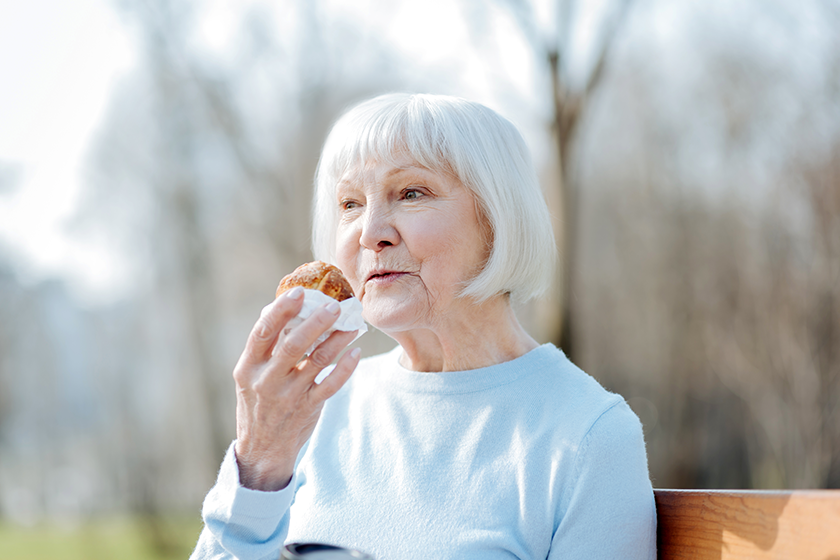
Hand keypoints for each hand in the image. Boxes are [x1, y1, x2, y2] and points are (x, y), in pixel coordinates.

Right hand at [232, 286, 360, 490]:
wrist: (262, 449)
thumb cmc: (258, 401)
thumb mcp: (251, 375)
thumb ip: (266, 347)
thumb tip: (283, 307)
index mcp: (248, 366)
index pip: (263, 332)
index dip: (281, 310)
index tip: (300, 292)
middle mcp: (266, 380)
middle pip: (293, 344)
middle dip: (316, 322)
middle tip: (335, 305)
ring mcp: (288, 395)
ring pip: (317, 361)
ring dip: (337, 340)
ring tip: (352, 324)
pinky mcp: (308, 408)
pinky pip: (331, 385)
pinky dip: (345, 368)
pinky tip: (356, 352)